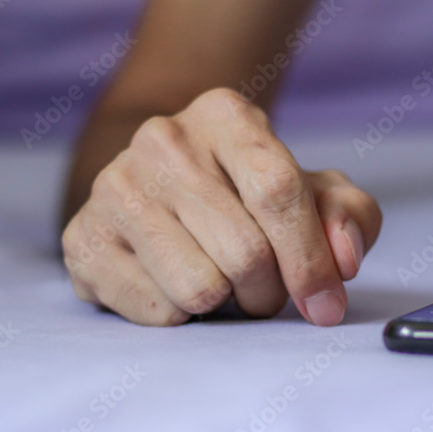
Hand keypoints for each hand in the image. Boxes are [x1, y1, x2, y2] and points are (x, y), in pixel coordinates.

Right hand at [62, 88, 381, 326]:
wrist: (161, 193)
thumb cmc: (250, 197)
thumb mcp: (314, 194)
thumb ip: (349, 216)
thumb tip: (344, 259)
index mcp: (225, 115)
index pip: (278, 191)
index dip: (310, 260)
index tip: (327, 305)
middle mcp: (162, 140)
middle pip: (244, 252)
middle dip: (270, 292)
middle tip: (265, 291)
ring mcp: (114, 187)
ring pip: (200, 288)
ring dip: (226, 305)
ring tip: (220, 282)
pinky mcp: (82, 239)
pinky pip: (157, 311)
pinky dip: (182, 316)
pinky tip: (176, 285)